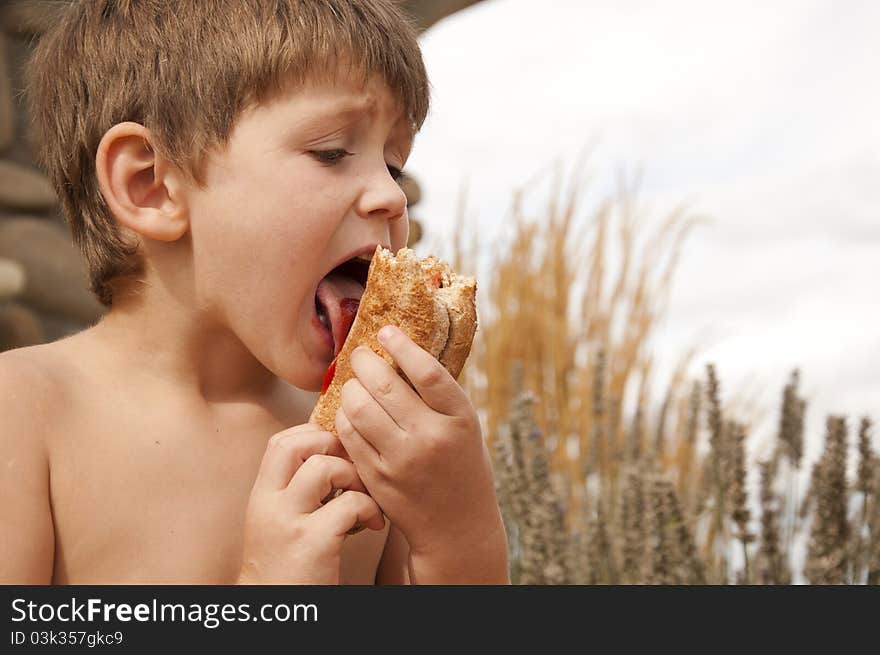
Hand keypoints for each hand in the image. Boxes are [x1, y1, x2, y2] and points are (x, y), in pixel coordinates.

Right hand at [237, 424, 384, 584]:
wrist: (275, 612)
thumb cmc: (286, 568)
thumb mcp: (279, 523)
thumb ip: (296, 492)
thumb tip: (334, 460)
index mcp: (262, 496)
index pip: (281, 442)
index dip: (313, 435)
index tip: (337, 450)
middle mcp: (269, 504)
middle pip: (296, 444)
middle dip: (332, 445)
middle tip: (352, 467)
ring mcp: (289, 522)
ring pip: (324, 467)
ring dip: (354, 475)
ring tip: (364, 496)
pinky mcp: (313, 542)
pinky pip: (350, 504)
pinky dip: (371, 508)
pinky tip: (374, 523)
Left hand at [335, 325, 504, 561]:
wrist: (457, 527)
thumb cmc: (461, 466)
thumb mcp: (465, 427)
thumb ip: (438, 395)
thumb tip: (401, 349)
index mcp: (460, 420)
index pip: (427, 371)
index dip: (402, 345)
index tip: (386, 331)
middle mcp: (431, 439)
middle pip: (384, 385)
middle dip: (364, 362)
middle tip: (359, 354)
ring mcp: (401, 460)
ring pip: (358, 408)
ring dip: (350, 389)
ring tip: (354, 384)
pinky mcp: (377, 477)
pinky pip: (348, 435)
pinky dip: (343, 417)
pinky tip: (350, 412)